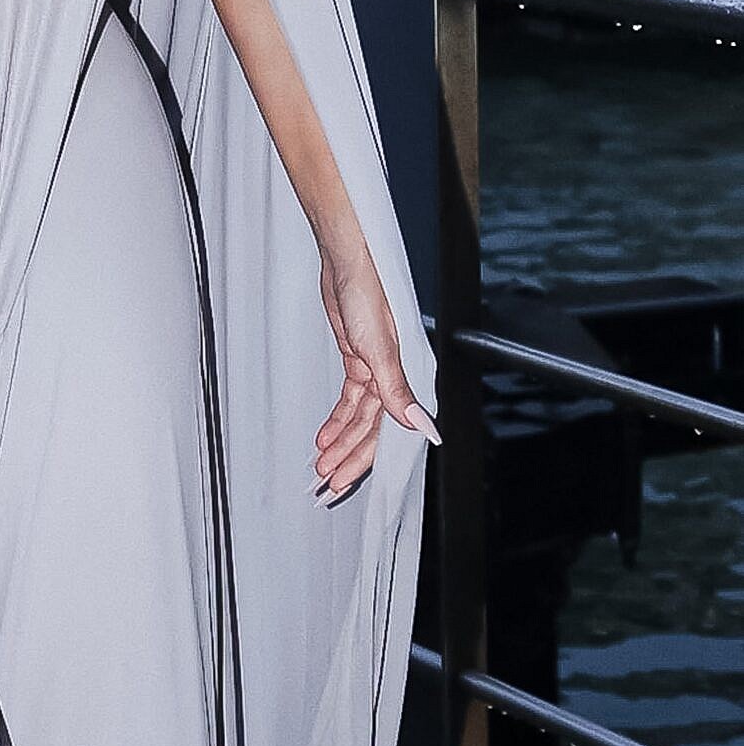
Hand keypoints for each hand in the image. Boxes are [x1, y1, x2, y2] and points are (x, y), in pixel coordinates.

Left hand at [313, 240, 440, 499]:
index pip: (387, 431)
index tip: (350, 482)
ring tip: (320, 464)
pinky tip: (324, 436)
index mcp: (401, 378)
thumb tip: (424, 429)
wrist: (347, 264)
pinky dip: (337, 419)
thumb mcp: (379, 349)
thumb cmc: (367, 295)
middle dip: (349, 457)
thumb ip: (398, 392)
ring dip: (340, 441)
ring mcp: (373, 370)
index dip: (368, 458)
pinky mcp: (357, 360)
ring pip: (358, 418)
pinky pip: (350, 400)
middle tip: (327, 482)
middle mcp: (391, 378)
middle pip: (371, 430)